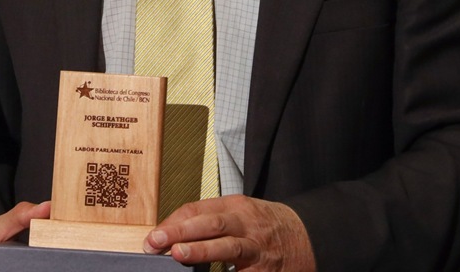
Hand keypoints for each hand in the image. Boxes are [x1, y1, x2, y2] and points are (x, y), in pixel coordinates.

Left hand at [143, 195, 315, 270]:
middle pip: (212, 223)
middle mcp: (245, 224)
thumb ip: (211, 220)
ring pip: (228, 247)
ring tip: (179, 254)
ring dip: (202, 250)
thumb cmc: (265, 225)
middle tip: (158, 240)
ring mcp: (256, 248)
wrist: (306, 236)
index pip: (198, 209)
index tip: (154, 235)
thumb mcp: (240, 212)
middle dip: (182, 231)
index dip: (174, 221)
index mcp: (235, 206)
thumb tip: (173, 234)